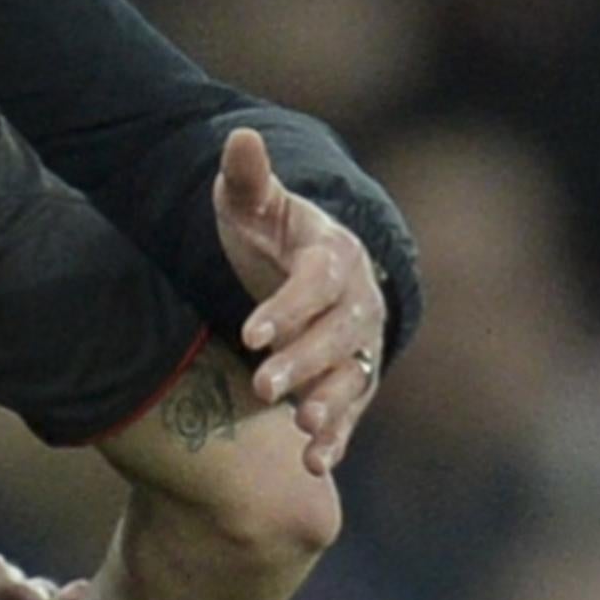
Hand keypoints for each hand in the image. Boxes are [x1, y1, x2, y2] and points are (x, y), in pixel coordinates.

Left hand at [213, 128, 384, 477]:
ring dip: (331, 403)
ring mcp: (360, 343)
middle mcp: (358, 301)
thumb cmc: (267, 231)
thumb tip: (239, 137)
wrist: (300, 266)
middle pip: (336, 334)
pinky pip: (353, 409)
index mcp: (334, 254)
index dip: (287, 308)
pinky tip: (315, 461)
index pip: (316, 282)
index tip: (250, 334)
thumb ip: (247, 178)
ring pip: (353, 376)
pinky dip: (337, 434)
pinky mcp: (354, 378)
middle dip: (303, 361)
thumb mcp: (252, 203)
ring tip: (303, 427)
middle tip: (263, 385)